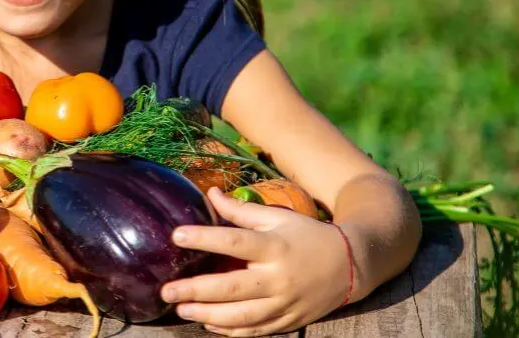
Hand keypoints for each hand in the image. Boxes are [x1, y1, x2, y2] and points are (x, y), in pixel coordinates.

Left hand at [160, 188, 350, 335]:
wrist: (352, 266)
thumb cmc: (308, 236)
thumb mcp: (277, 218)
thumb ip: (241, 210)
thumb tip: (209, 193)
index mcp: (274, 247)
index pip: (234, 241)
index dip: (204, 238)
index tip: (176, 235)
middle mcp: (278, 279)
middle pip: (231, 288)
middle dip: (195, 291)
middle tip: (166, 291)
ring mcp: (284, 304)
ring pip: (240, 317)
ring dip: (207, 316)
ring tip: (181, 310)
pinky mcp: (288, 321)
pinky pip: (254, 331)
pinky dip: (229, 331)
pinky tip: (207, 324)